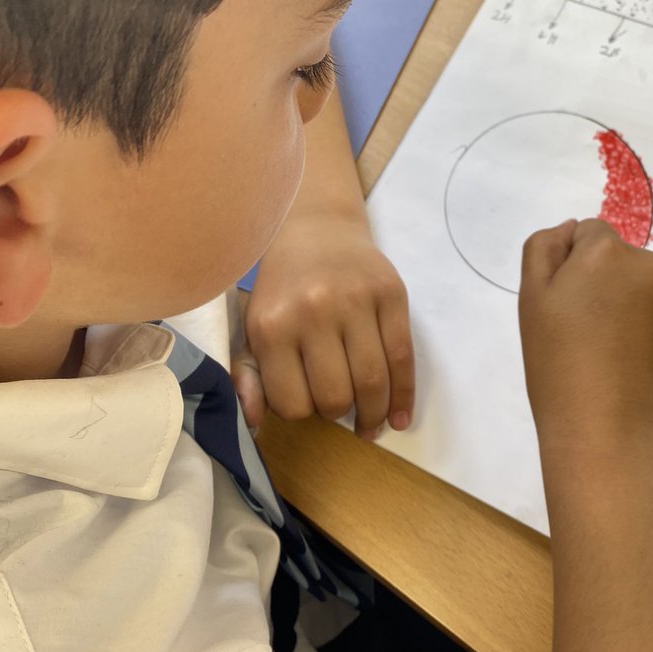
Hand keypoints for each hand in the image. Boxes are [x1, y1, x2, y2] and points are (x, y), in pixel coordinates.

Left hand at [232, 213, 413, 437]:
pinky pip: (403, 357)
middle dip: (337, 413)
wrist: (318, 228)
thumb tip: (252, 421)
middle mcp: (314, 312)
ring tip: (370, 423)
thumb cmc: (283, 287)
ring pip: (372, 381)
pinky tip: (398, 417)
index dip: (300, 413)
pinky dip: (404, 395)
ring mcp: (357, 301)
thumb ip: (249, 375)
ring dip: (372, 414)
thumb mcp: (253, 327)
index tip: (305, 402)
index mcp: (273, 325)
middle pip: (336, 396)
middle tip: (337, 407)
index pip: (292, 403)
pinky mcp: (391, 294)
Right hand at [518, 219, 652, 469]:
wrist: (608, 434)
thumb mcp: (532, 300)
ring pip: (646, 287)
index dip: (571, 269)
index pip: (588, 235)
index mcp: (608, 253)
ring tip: (611, 354)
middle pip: (620, 260)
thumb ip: (544, 248)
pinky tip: (635, 366)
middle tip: (584, 334)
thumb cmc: (558, 367)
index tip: (564, 308)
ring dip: (632, 305)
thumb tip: (572, 230)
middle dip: (604, 284)